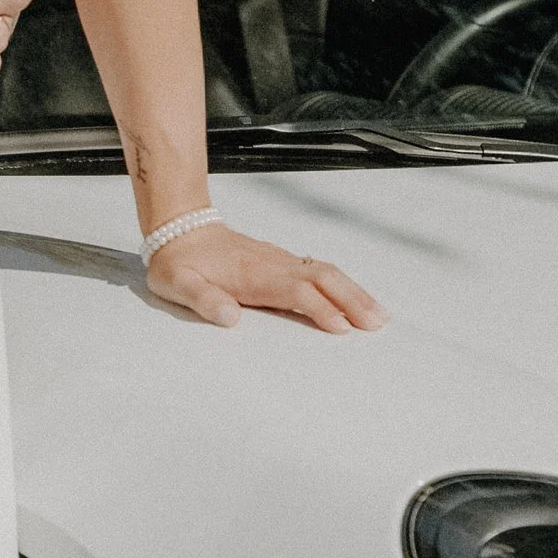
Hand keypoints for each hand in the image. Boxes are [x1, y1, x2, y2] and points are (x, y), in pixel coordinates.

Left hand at [146, 226, 384, 333]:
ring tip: (380, 315)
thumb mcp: (178, 283)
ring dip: (355, 292)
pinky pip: (319, 270)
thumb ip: (203, 299)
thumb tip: (230, 317)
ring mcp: (280, 261)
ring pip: (327, 272)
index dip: (320, 309)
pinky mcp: (281, 262)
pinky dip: (343, 285)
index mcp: (254, 274)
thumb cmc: (178, 262)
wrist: (180, 229)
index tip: (343, 328)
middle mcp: (274, 264)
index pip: (297, 291)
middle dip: (353, 300)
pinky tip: (355, 298)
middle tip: (379, 324)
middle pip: (324, 278)